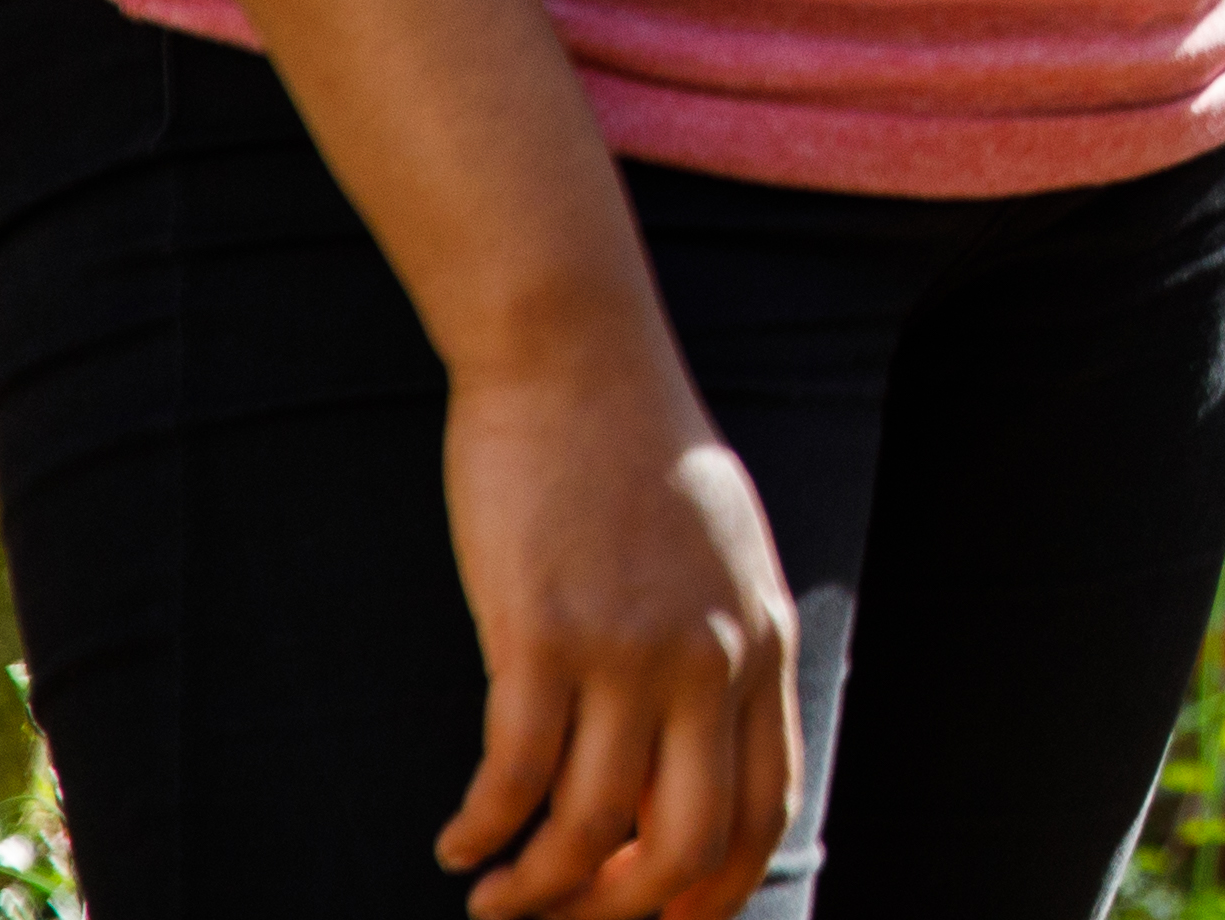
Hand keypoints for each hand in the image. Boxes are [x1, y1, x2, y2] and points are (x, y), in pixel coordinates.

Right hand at [427, 338, 800, 919]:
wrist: (577, 358)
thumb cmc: (637, 455)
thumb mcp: (719, 554)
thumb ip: (718, 647)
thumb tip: (685, 752)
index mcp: (761, 641)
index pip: (766, 809)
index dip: (712, 890)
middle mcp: (712, 657)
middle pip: (687, 844)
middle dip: (622, 912)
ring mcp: (630, 648)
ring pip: (593, 829)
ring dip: (538, 891)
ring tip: (495, 897)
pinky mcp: (543, 635)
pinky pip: (514, 779)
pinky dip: (482, 832)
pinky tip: (458, 841)